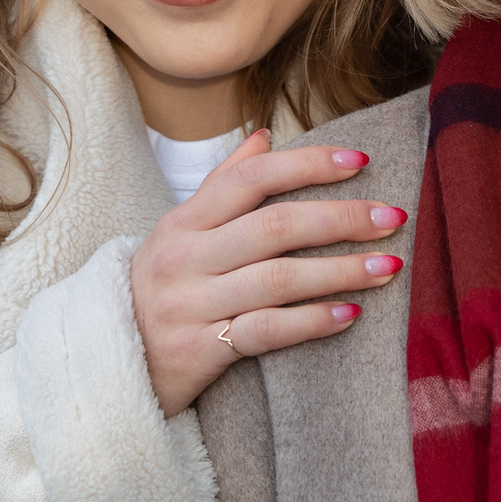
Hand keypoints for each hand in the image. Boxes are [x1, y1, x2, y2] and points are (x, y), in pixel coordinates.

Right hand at [131, 132, 409, 415]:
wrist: (107, 365)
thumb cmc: (157, 291)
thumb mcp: (178, 234)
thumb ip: (222, 186)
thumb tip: (264, 136)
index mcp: (183, 223)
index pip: (251, 179)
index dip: (307, 165)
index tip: (360, 162)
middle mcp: (185, 259)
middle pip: (274, 227)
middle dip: (341, 218)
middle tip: (392, 218)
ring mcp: (191, 306)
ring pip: (278, 279)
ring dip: (341, 271)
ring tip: (389, 267)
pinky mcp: (199, 351)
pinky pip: (266, 331)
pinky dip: (312, 322)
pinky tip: (350, 314)